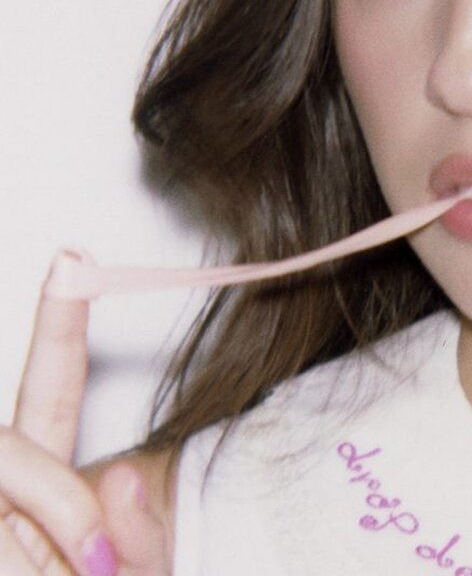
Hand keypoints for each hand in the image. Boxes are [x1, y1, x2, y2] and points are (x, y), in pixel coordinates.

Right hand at [0, 262, 167, 574]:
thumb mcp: (128, 572)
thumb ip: (126, 533)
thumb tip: (116, 486)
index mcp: (35, 472)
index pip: (52, 387)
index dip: (60, 324)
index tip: (74, 259)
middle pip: (8, 451)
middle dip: (56, 510)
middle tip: (101, 575)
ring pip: (4, 531)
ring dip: (40, 567)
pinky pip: (0, 556)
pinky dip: (28, 571)